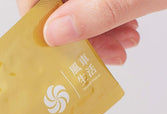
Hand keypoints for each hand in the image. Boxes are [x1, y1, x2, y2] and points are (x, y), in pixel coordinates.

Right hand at [17, 0, 166, 63]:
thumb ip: (95, 12)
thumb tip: (53, 33)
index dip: (37, 22)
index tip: (51, 49)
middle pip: (58, 3)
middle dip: (77, 34)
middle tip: (98, 55)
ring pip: (79, 6)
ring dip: (97, 33)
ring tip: (122, 46)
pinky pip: (98, 3)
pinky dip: (111, 21)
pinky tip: (128, 32)